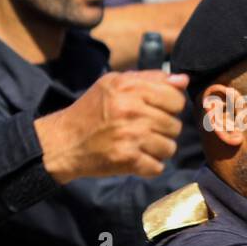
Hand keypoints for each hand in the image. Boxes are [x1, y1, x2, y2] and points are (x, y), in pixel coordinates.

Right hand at [35, 70, 188, 181]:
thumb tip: (183, 81)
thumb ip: (151, 78)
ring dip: (158, 149)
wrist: (63, 141)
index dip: (171, 106)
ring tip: (140, 144)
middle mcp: (131, 110)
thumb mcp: (115, 83)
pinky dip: (149, 166)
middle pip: (175, 125)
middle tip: (144, 129)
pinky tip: (135, 158)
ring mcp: (130, 136)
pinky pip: (158, 167)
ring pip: (170, 147)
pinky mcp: (127, 160)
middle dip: (163, 130)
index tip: (158, 110)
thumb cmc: (91, 110)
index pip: (176, 99)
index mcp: (129, 88)